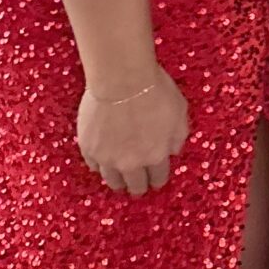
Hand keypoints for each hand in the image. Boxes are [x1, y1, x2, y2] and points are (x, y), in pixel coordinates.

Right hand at [78, 66, 190, 195]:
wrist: (121, 80)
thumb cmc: (154, 91)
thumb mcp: (180, 113)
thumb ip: (178, 136)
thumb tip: (172, 151)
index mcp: (156, 156)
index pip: (158, 178)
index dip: (157, 180)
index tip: (155, 181)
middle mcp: (131, 162)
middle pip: (134, 185)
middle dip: (138, 187)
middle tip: (137, 187)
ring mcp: (107, 157)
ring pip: (112, 180)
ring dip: (117, 181)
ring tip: (118, 181)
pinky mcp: (88, 147)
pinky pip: (93, 165)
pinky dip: (99, 165)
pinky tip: (102, 162)